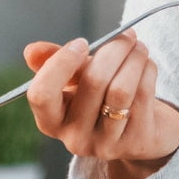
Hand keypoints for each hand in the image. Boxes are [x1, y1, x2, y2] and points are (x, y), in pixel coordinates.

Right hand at [21, 34, 178, 178]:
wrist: (144, 129)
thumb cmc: (103, 98)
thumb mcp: (76, 80)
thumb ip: (54, 62)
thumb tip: (31, 50)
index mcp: (51, 121)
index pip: (41, 95)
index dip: (61, 63)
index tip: (82, 43)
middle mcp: (75, 138)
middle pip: (92, 83)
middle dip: (113, 50)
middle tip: (125, 34)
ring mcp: (106, 145)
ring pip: (121, 90)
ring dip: (133, 58)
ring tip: (138, 46)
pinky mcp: (137, 144)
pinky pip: (143, 96)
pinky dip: (147, 71)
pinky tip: (147, 64)